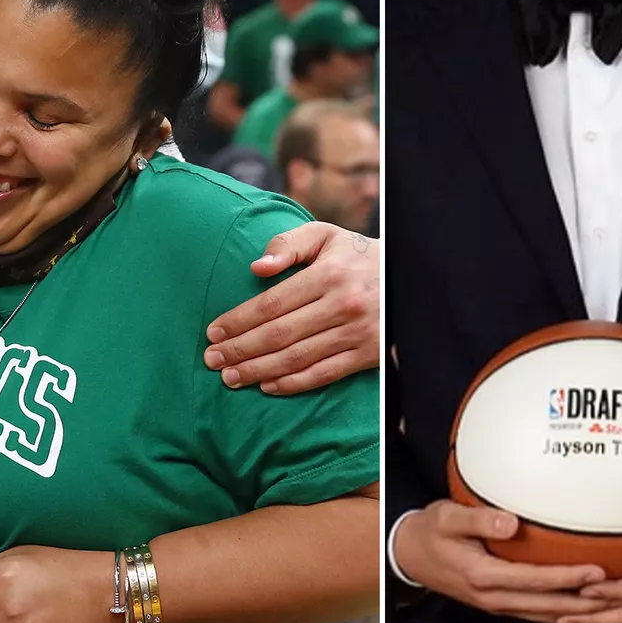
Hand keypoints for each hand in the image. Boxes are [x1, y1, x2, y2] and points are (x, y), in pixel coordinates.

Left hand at [204, 223, 377, 393]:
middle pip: (279, 334)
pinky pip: (324, 374)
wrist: (409, 277)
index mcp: (328, 274)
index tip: (213, 332)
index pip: (272, 303)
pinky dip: (293, 383)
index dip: (239, 320)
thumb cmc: (357, 256)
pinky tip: (268, 386)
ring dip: (259, 370)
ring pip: (297, 358)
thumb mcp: (326, 236)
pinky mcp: (367, 355)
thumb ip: (289, 244)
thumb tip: (256, 268)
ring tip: (231, 377)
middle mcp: (342, 305)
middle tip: (212, 360)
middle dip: (241, 350)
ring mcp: (356, 333)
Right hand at [392, 501, 617, 622]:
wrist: (410, 555)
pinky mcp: (499, 603)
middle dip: (585, 603)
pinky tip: (580, 608)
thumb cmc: (431, 531)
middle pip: (548, 605)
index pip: (534, 580)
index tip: (598, 572)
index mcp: (483, 575)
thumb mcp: (447, 517)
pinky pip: (536, 612)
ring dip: (578, 612)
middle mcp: (493, 597)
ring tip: (610, 604)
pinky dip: (561, 612)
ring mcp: (496, 604)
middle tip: (620, 594)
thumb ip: (479, 519)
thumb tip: (512, 522)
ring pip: (545, 614)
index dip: (567, 578)